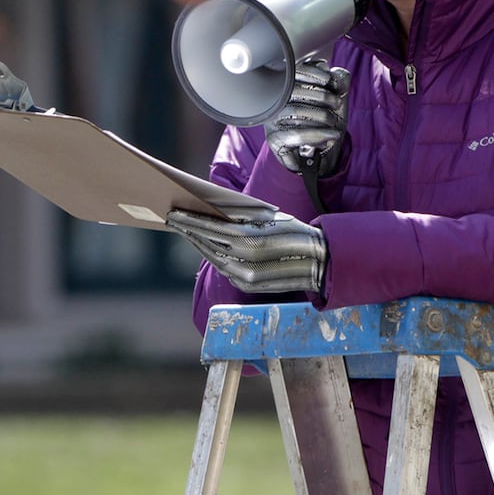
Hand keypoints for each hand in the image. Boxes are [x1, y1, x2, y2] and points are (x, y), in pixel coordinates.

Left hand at [166, 210, 326, 294]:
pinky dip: (211, 255)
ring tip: (185, 230)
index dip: (191, 221)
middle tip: (173, 219)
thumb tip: (214, 208)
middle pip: (208, 243)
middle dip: (189, 231)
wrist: (320, 261)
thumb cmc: (295, 231)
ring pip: (213, 258)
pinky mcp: (248, 285)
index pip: (212, 228)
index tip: (174, 213)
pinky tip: (203, 244)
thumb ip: (242, 215)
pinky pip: (223, 268)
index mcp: (252, 239)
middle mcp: (246, 261)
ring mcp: (246, 277)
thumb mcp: (271, 217)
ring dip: (197, 243)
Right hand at [263, 60, 350, 176]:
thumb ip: (338, 82)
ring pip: (295, 111)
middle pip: (294, 90)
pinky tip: (332, 136)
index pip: (293, 73)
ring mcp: (272, 120)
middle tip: (337, 103)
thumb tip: (334, 73)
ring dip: (321, 115)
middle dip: (321, 95)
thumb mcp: (336, 101)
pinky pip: (295, 134)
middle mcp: (276, 103)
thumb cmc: (325, 124)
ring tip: (334, 122)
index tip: (329, 80)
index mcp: (288, 89)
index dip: (312, 73)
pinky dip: (318, 134)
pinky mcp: (274, 139)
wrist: (320, 156)